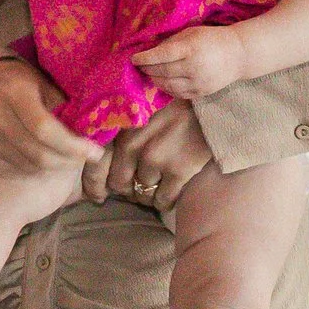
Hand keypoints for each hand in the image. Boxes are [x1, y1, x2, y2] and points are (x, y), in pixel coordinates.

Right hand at [0, 56, 87, 176]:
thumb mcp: (47, 85)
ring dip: (53, 167)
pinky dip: (33, 170)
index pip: (44, 129)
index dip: (73, 146)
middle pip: (38, 154)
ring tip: (62, 155)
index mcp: (12, 91)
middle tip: (83, 158)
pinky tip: (38, 156)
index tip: (95, 152)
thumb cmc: (25, 83)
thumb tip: (92, 137)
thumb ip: (65, 109)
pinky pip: (14, 172)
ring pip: (29, 168)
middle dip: (68, 161)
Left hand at [102, 101, 216, 209]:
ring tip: (155, 191)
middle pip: (119, 185)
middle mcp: (132, 145)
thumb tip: (101, 157)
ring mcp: (155, 158)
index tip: (108, 190)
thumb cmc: (172, 107)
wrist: (208, 106)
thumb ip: (121, 132)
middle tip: (138, 189)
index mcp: (120, 129)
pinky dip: (163, 202)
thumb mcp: (139, 112)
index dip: (102, 183)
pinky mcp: (178, 170)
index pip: (99, 167)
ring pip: (142, 194)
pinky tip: (168, 197)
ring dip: (147, 197)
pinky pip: (163, 199)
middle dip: (127, 190)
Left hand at [131, 26, 246, 98]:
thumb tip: (149, 51)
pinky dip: (167, 88)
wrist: (239, 55)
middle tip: (139, 66)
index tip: (133, 59)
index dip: (145, 58)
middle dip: (147, 69)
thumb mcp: (190, 33)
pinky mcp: (202, 93)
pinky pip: (178, 94)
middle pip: (163, 72)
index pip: (162, 55)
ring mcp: (199, 83)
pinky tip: (163, 81)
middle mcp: (194, 67)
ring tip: (150, 73)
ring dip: (155, 80)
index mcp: (191, 49)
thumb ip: (170, 43)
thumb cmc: (211, 39)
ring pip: (168, 86)